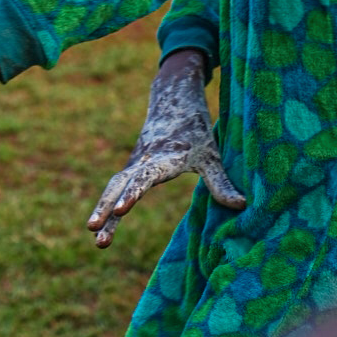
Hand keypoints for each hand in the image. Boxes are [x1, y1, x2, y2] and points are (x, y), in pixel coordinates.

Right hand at [86, 50, 244, 248]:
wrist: (174, 97)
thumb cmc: (195, 127)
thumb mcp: (212, 154)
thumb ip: (221, 182)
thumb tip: (242, 206)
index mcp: (164, 156)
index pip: (145, 178)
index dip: (134, 193)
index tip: (122, 210)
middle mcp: (145, 160)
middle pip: (120, 185)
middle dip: (106, 208)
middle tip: (94, 232)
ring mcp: (136, 162)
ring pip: (114, 186)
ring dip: (103, 209)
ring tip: (96, 239)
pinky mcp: (133, 166)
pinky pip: (117, 185)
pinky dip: (107, 203)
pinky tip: (102, 224)